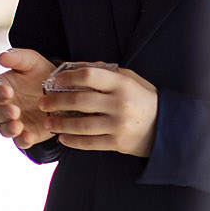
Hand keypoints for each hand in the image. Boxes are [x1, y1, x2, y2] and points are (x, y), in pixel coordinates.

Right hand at [0, 47, 56, 148]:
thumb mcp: (32, 62)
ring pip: (4, 129)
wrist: (64, 91)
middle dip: (2, 113)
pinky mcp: (28, 134)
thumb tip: (1, 57)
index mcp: (2, 88)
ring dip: (9, 128)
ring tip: (18, 126)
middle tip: (14, 111)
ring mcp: (16, 122)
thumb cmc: (42, 73)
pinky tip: (28, 137)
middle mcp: (5, 106)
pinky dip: (23, 140)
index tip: (8, 91)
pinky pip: (21, 141)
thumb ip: (17, 58)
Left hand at [42, 62, 159, 156]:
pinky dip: (73, 141)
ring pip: (82, 125)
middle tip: (42, 103)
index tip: (53, 81)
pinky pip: (90, 143)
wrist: (167, 127)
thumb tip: (74, 67)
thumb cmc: (143, 99)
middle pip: (80, 101)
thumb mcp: (130, 79)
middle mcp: (120, 104)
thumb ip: (104, 73)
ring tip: (48, 122)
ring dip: (60, 124)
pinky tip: (62, 138)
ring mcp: (119, 125)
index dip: (67, 77)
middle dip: (56, 102)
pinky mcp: (118, 143)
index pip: (88, 76)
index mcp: (122, 84)